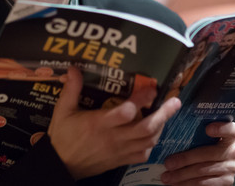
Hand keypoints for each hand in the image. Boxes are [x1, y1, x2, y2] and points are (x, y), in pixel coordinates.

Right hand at [48, 66, 181, 179]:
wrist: (59, 166)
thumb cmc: (62, 137)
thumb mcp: (62, 111)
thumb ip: (71, 89)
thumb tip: (74, 67)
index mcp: (99, 124)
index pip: (126, 112)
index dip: (141, 99)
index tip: (152, 88)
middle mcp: (113, 138)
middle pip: (145, 128)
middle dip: (163, 114)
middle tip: (175, 101)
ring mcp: (119, 151)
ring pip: (148, 141)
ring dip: (161, 126)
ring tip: (167, 113)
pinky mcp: (120, 161)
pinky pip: (142, 155)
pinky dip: (151, 144)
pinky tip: (153, 133)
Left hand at [160, 121, 234, 185]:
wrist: (214, 168)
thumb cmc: (204, 147)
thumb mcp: (204, 138)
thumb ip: (197, 132)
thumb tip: (171, 121)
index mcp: (229, 136)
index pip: (232, 130)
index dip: (222, 129)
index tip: (207, 128)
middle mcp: (234, 151)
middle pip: (209, 154)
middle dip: (185, 159)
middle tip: (168, 162)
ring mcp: (231, 168)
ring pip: (203, 171)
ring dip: (182, 175)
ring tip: (167, 176)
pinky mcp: (226, 182)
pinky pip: (205, 183)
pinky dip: (188, 184)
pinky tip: (176, 184)